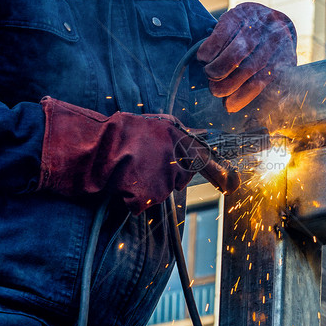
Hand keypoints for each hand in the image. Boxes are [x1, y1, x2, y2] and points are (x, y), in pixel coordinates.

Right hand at [37, 97, 239, 212]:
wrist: (92, 148)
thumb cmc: (120, 133)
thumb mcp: (154, 124)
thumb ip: (180, 132)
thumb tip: (204, 134)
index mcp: (177, 137)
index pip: (206, 158)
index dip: (221, 174)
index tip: (233, 184)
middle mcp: (175, 157)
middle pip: (181, 178)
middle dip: (169, 175)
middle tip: (145, 164)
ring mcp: (163, 177)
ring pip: (163, 190)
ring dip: (149, 185)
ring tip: (130, 169)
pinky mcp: (151, 194)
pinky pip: (146, 202)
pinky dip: (135, 197)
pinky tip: (124, 182)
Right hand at [197, 2, 296, 112]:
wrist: (266, 18)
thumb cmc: (266, 54)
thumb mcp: (274, 70)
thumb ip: (267, 89)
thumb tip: (250, 112)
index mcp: (284, 58)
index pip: (263, 81)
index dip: (243, 96)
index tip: (228, 106)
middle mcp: (273, 40)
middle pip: (249, 68)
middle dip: (227, 85)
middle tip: (215, 91)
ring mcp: (256, 25)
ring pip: (236, 52)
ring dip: (217, 69)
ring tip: (210, 75)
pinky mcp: (238, 14)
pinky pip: (221, 35)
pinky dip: (209, 50)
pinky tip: (204, 58)